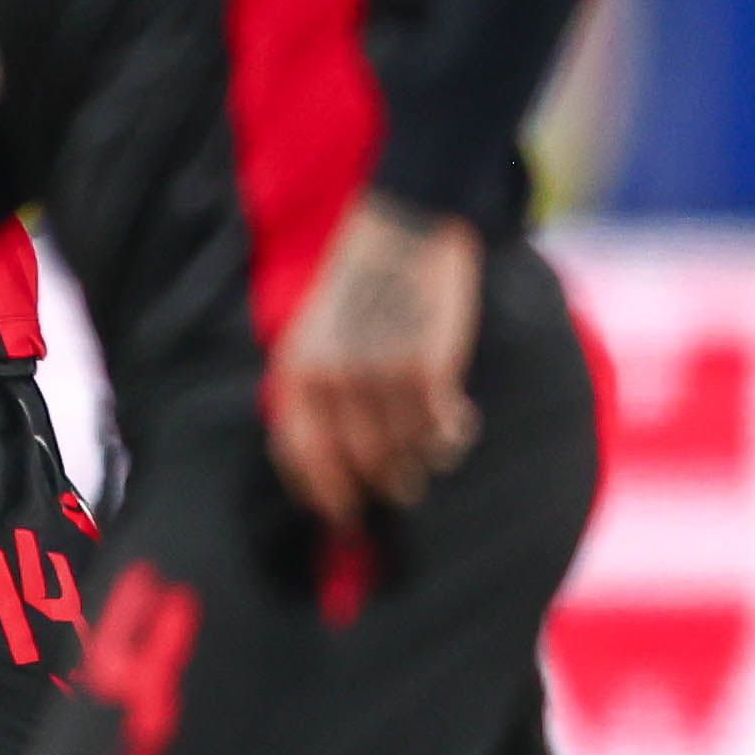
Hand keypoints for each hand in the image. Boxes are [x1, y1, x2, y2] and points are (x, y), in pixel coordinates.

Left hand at [265, 195, 480, 524]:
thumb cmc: (357, 294)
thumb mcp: (312, 339)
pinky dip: (452, 437)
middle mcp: (333, 382)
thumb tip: (332, 474)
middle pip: (360, 465)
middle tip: (400, 490)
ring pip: (405, 452)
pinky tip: (458, 424)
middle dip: (382, 485)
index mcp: (296, 375)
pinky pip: (443, 431)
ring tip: (430, 456)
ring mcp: (380, 379)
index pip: (302, 458)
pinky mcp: (429, 371)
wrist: (402, 236)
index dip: (324, 495)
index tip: (343, 518)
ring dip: (421, 462)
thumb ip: (315, 398)